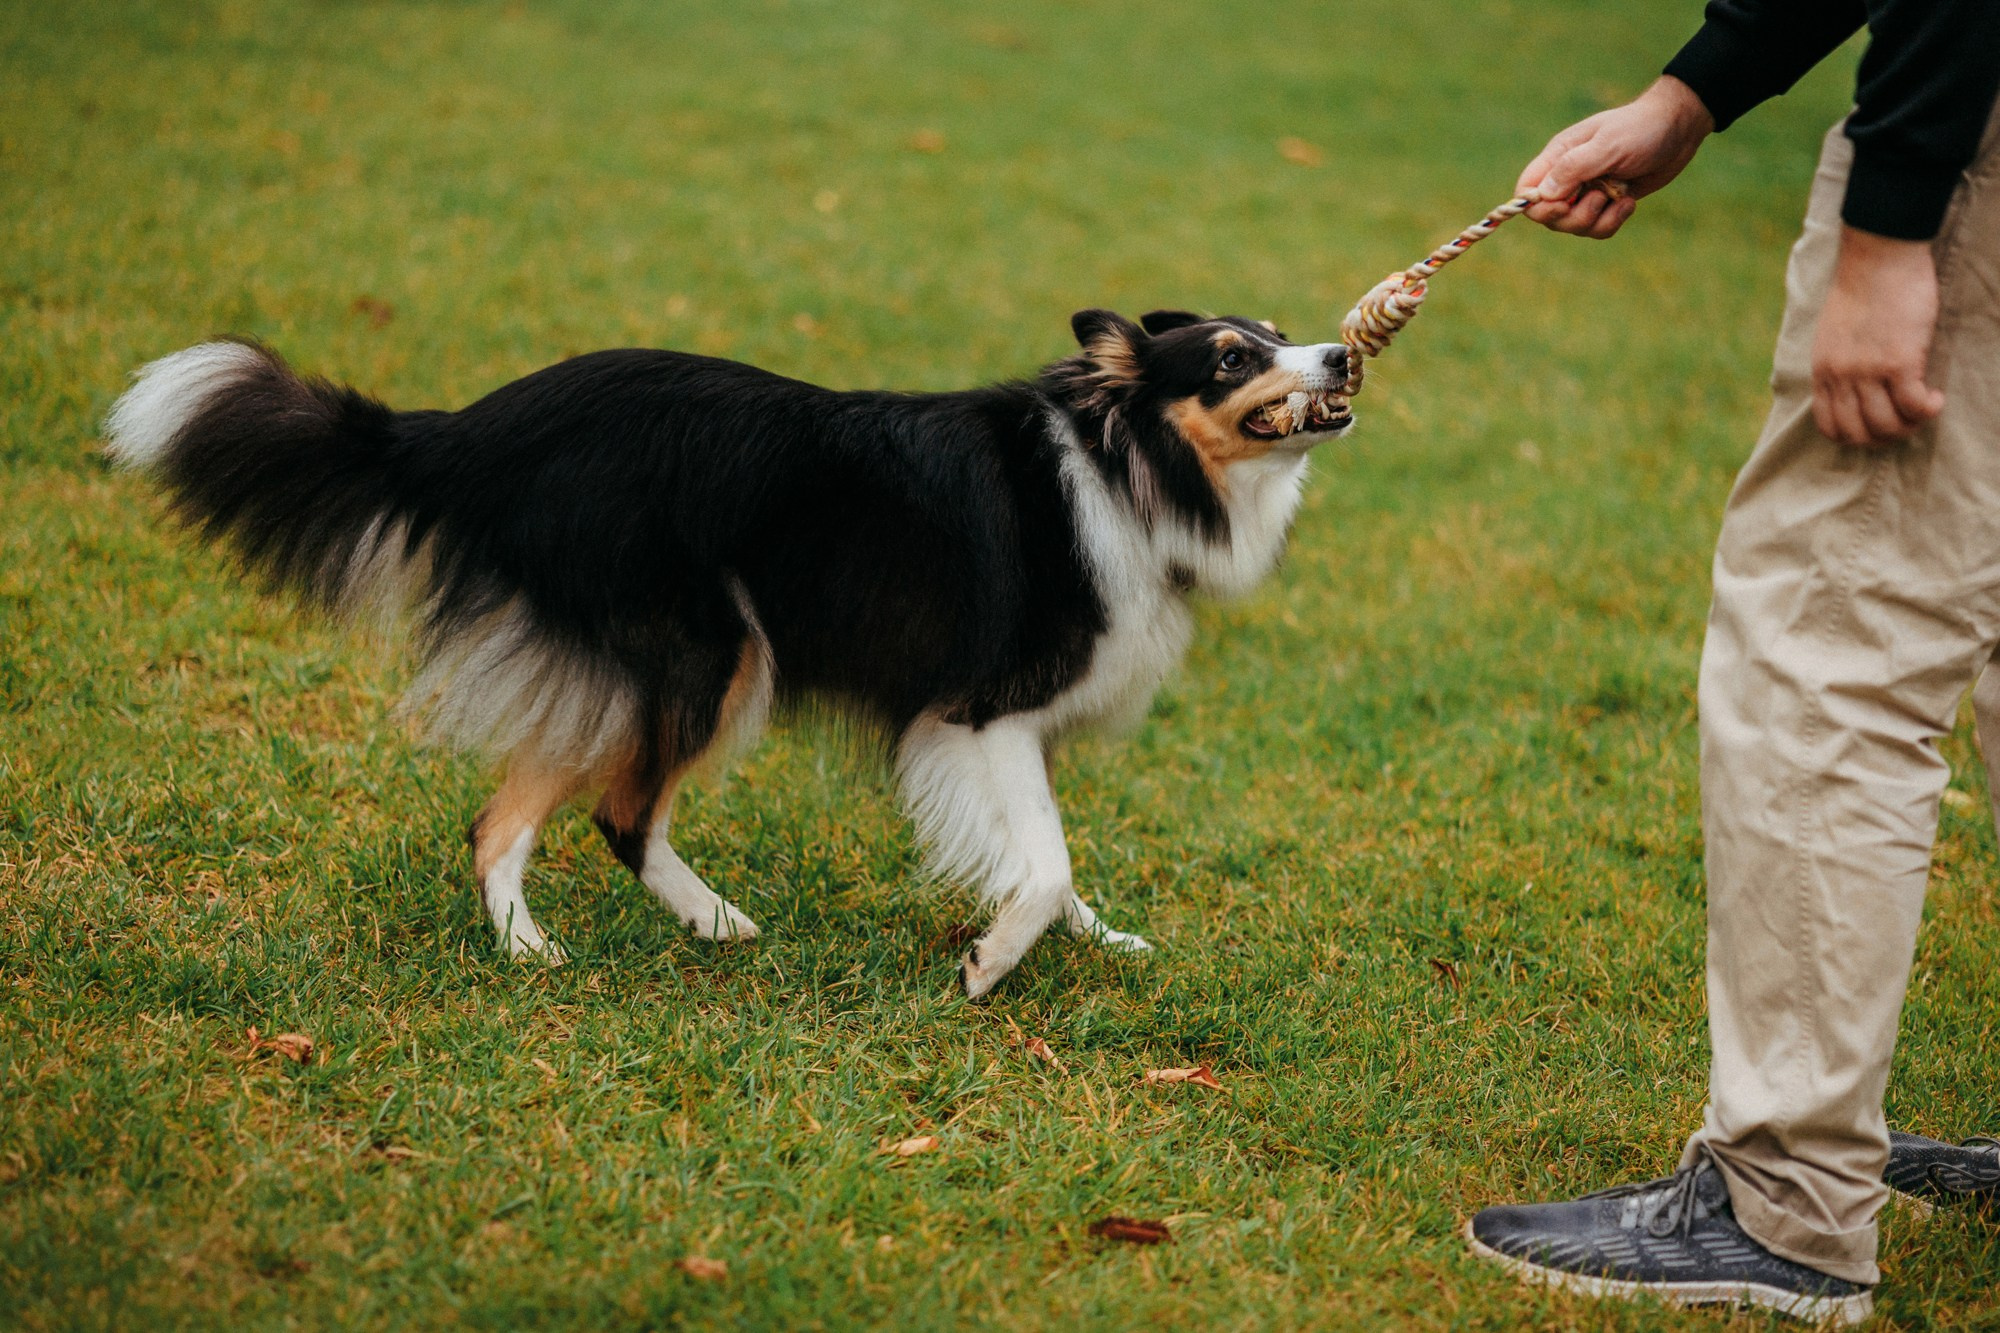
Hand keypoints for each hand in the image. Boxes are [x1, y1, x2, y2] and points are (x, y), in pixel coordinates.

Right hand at [1516, 76, 1714, 237]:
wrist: (1679, 130)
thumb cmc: (1641, 129)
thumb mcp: (1607, 145)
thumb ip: (1572, 168)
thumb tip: (1542, 195)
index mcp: (1559, 157)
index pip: (1527, 190)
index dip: (1536, 206)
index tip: (1563, 205)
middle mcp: (1568, 177)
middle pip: (1549, 216)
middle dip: (1574, 217)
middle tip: (1599, 198)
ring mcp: (1588, 192)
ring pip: (1575, 226)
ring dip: (1598, 220)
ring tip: (1620, 197)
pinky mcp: (1608, 204)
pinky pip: (1598, 228)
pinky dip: (1613, 221)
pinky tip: (1628, 201)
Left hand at [1810, 227, 1944, 445]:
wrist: (1878, 257)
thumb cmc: (1862, 290)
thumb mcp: (1834, 334)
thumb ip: (1840, 363)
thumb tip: (1858, 389)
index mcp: (1822, 371)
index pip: (1830, 426)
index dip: (1855, 437)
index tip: (1876, 428)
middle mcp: (1840, 377)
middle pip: (1858, 433)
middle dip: (1885, 438)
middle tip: (1906, 424)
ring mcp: (1867, 372)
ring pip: (1886, 425)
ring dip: (1909, 426)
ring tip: (1923, 410)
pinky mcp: (1898, 362)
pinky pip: (1913, 406)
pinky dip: (1927, 410)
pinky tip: (1935, 399)